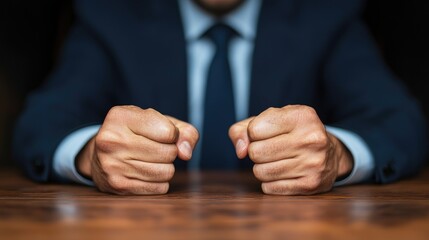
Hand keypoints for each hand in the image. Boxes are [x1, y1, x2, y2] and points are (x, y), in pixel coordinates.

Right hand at [76, 106, 198, 194]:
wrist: (100, 156)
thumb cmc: (135, 134)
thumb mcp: (157, 121)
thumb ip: (183, 131)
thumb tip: (186, 153)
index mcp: (121, 117)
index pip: (169, 132)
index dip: (173, 134)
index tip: (161, 133)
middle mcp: (112, 140)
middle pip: (169, 153)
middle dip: (170, 151)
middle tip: (156, 148)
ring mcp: (113, 164)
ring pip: (166, 172)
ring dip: (165, 167)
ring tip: (150, 160)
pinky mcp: (118, 185)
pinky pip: (159, 188)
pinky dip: (159, 182)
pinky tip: (145, 173)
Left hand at [229, 105, 352, 194]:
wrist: (330, 153)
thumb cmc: (291, 133)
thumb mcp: (270, 120)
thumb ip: (243, 129)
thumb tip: (240, 151)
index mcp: (301, 116)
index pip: (254, 130)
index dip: (254, 134)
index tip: (267, 133)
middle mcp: (311, 138)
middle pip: (256, 153)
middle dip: (256, 152)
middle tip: (271, 149)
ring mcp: (313, 163)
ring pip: (261, 172)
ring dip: (262, 168)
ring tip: (277, 161)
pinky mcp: (311, 184)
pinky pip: (270, 188)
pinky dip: (270, 182)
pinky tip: (284, 173)